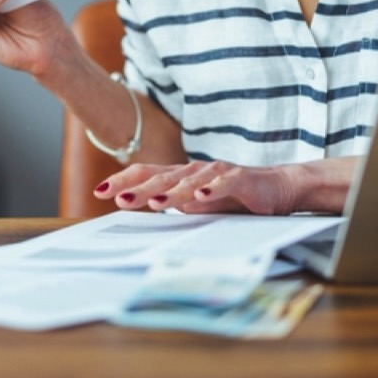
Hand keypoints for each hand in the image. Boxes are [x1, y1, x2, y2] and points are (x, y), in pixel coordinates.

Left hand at [92, 157, 359, 214]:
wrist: (278, 187)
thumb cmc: (235, 197)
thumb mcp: (199, 204)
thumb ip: (175, 204)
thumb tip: (146, 207)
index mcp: (182, 177)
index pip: (147, 174)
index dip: (123, 180)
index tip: (99, 192)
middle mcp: (196, 170)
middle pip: (162, 176)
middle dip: (139, 188)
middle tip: (117, 199)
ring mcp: (218, 172)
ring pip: (190, 180)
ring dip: (172, 192)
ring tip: (155, 203)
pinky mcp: (241, 177)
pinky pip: (224, 182)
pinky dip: (212, 189)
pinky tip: (201, 198)